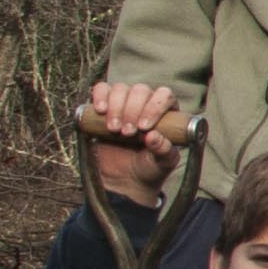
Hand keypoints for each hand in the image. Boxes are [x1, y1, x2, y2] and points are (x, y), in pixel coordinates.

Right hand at [81, 80, 186, 199]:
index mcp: (167, 112)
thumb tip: (153, 136)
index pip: (165, 95)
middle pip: (141, 90)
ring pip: (120, 89)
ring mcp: (124, 102)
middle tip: (127, 133)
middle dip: (132, 110)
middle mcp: (146, 102)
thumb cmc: (149, 167)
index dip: (154, 107)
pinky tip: (100, 110)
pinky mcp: (104, 105)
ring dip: (116, 107)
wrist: (123, 179)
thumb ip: (163, 151)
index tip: (144, 127)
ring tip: (114, 130)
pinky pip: (101, 89)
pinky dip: (100, 96)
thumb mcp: (162, 163)